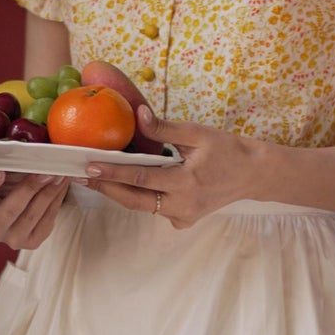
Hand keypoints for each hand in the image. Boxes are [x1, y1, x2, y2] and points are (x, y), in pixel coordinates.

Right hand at [0, 154, 67, 248]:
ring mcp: (12, 239)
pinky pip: (47, 221)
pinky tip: (62, 185)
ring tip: (59, 174)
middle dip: (29, 189)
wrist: (18, 201)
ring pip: (33, 215)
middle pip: (10, 209)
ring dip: (48, 193)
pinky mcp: (31, 242)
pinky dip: (56, 201)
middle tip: (44, 171)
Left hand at [81, 104, 253, 229]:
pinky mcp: (184, 221)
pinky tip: (127, 185)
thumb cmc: (227, 150)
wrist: (252, 174)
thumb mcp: (198, 133)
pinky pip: (155, 209)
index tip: (90, 167)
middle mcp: (183, 205)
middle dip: (106, 188)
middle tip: (81, 177)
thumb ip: (164, 128)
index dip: (113, 173)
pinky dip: (141, 197)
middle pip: (135, 200)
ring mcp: (183, 217)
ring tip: (97, 178)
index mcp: (187, 182)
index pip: (141, 178)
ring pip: (143, 206)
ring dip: (120, 192)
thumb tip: (137, 114)